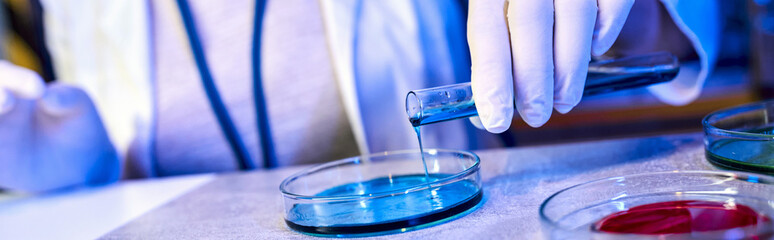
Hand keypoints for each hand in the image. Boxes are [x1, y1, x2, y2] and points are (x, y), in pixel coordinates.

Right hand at [0, 61, 118, 191]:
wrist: (83, 164)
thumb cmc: (79, 125)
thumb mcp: (79, 107)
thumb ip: (67, 98)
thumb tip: (48, 96)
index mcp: (16, 89)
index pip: (4, 75)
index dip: (15, 78)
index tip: (38, 89)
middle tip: (8, 101)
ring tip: (5, 112)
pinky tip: (0, 159)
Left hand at [468, 0, 633, 132]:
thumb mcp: (498, 1)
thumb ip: (494, 44)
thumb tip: (488, 107)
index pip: (486, 28)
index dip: (492, 77)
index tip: (495, 118)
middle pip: (530, 22)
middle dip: (533, 79)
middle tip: (535, 115)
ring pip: (574, 16)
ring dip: (569, 68)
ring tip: (563, 100)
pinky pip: (612, 3)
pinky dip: (603, 32)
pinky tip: (592, 52)